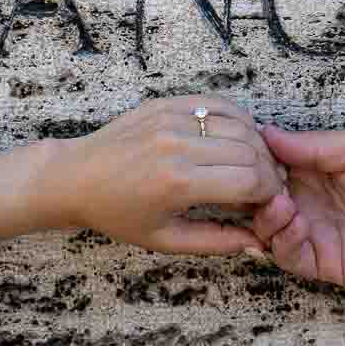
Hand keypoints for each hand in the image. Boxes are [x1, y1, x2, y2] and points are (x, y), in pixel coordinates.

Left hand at [19, 95, 283, 254]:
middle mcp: (177, 145)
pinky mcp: (166, 102)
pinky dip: (238, 119)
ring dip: (257, 145)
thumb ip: (216, 241)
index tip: (269, 202)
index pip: (249, 181)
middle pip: (250, 151)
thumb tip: (258, 243)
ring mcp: (171, 118)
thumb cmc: (118, 213)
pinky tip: (238, 137)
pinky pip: (217, 103)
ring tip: (254, 163)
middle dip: (268, 170)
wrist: (75, 177)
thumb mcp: (165, 239)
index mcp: (178, 183)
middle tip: (266, 185)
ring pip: (240, 124)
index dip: (269, 193)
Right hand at [251, 124, 344, 290]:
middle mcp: (310, 198)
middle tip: (256, 184)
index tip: (244, 153)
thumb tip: (265, 131)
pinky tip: (297, 224)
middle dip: (251, 191)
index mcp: (316, 166)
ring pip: (267, 228)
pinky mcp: (325, 262)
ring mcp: (316, 231)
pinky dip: (282, 242)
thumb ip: (311, 145)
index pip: (269, 162)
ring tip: (283, 205)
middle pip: (260, 197)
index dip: (253, 159)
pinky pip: (288, 256)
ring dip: (265, 217)